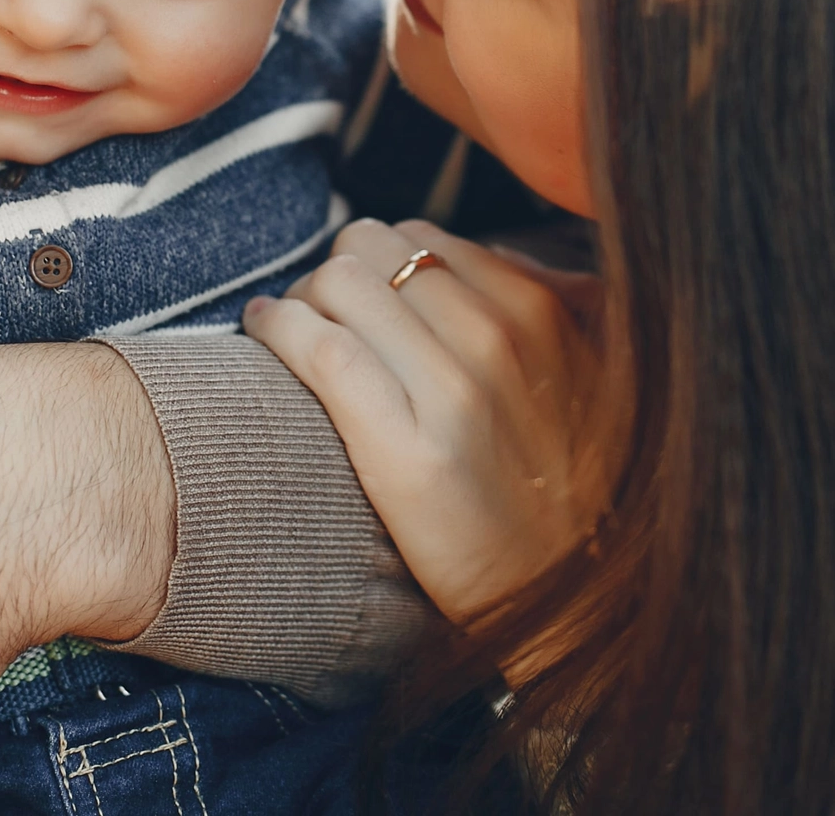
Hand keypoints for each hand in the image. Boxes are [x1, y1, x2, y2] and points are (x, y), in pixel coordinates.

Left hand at [244, 219, 608, 626]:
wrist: (564, 595)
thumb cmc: (553, 483)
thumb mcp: (572, 376)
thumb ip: (529, 302)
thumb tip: (465, 252)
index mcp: (536, 312)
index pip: (421, 238)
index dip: (374, 260)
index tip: (356, 295)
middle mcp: (499, 340)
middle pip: (370, 251)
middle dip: (332, 276)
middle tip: (316, 317)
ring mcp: (455, 395)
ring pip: (337, 286)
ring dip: (297, 300)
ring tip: (288, 331)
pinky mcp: (407, 454)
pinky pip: (320, 350)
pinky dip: (276, 328)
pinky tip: (262, 333)